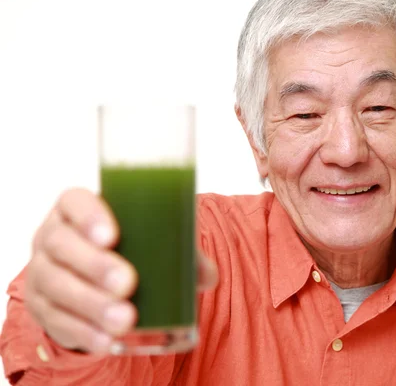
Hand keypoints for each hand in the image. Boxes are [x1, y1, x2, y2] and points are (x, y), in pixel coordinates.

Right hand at [25, 188, 217, 353]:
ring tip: (126, 319)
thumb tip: (207, 275)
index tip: (112, 236)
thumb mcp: (149, 241)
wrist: (92, 281)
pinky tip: (107, 340)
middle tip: (127, 284)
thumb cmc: (126, 249)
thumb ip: (179, 251)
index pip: (73, 202)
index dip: (89, 216)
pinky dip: (84, 331)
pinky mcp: (42, 307)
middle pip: (63, 245)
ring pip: (57, 285)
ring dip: (92, 304)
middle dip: (95, 266)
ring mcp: (42, 272)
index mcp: (76, 210)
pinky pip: (56, 320)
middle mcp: (52, 237)